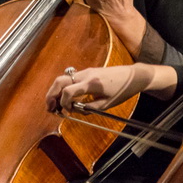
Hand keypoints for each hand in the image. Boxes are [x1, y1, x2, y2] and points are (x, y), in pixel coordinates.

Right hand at [45, 63, 170, 112]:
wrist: (133, 76)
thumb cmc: (122, 90)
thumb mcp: (107, 104)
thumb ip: (89, 108)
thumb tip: (75, 111)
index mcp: (91, 84)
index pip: (68, 91)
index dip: (63, 103)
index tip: (67, 111)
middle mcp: (85, 75)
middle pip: (59, 81)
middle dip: (51, 95)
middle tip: (49, 108)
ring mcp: (85, 71)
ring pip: (62, 78)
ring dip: (55, 91)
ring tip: (54, 104)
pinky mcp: (87, 71)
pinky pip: (70, 78)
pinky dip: (63, 87)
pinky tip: (65, 98)